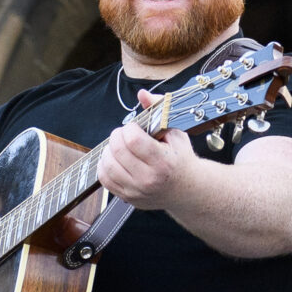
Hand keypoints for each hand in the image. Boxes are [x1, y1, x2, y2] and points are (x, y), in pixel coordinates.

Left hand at [95, 98, 199, 212]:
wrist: (187, 189)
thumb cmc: (180, 159)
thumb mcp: (176, 133)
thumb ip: (158, 109)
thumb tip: (143, 94)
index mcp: (164, 161)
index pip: (133, 140)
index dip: (129, 128)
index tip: (135, 128)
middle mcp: (149, 179)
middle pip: (118, 151)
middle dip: (117, 136)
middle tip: (125, 135)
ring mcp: (136, 190)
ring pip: (107, 165)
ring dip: (109, 150)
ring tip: (120, 147)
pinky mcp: (127, 197)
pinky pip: (104, 179)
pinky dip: (105, 165)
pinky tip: (115, 159)